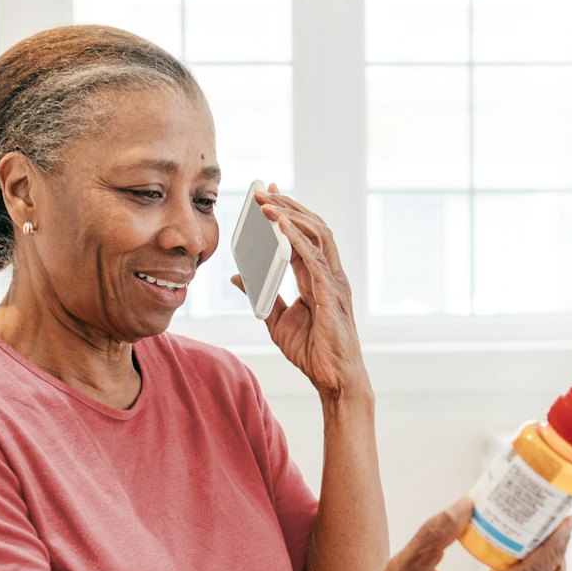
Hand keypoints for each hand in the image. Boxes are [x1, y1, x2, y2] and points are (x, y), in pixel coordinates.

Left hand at [231, 184, 366, 400]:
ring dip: (290, 215)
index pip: (303, 236)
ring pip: (317, 235)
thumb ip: (260, 295)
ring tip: (267, 203)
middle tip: (263, 190)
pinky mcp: (331, 295)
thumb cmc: (314, 353)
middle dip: (288, 206)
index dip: (287, 213)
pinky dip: (297, 238)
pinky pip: (314, 259)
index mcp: (318, 279)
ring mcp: (334, 283)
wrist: (334, 380)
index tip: (268, 195)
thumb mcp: (276, 320)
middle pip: (313, 227)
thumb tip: (238, 276)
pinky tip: (280, 225)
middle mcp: (330, 274)